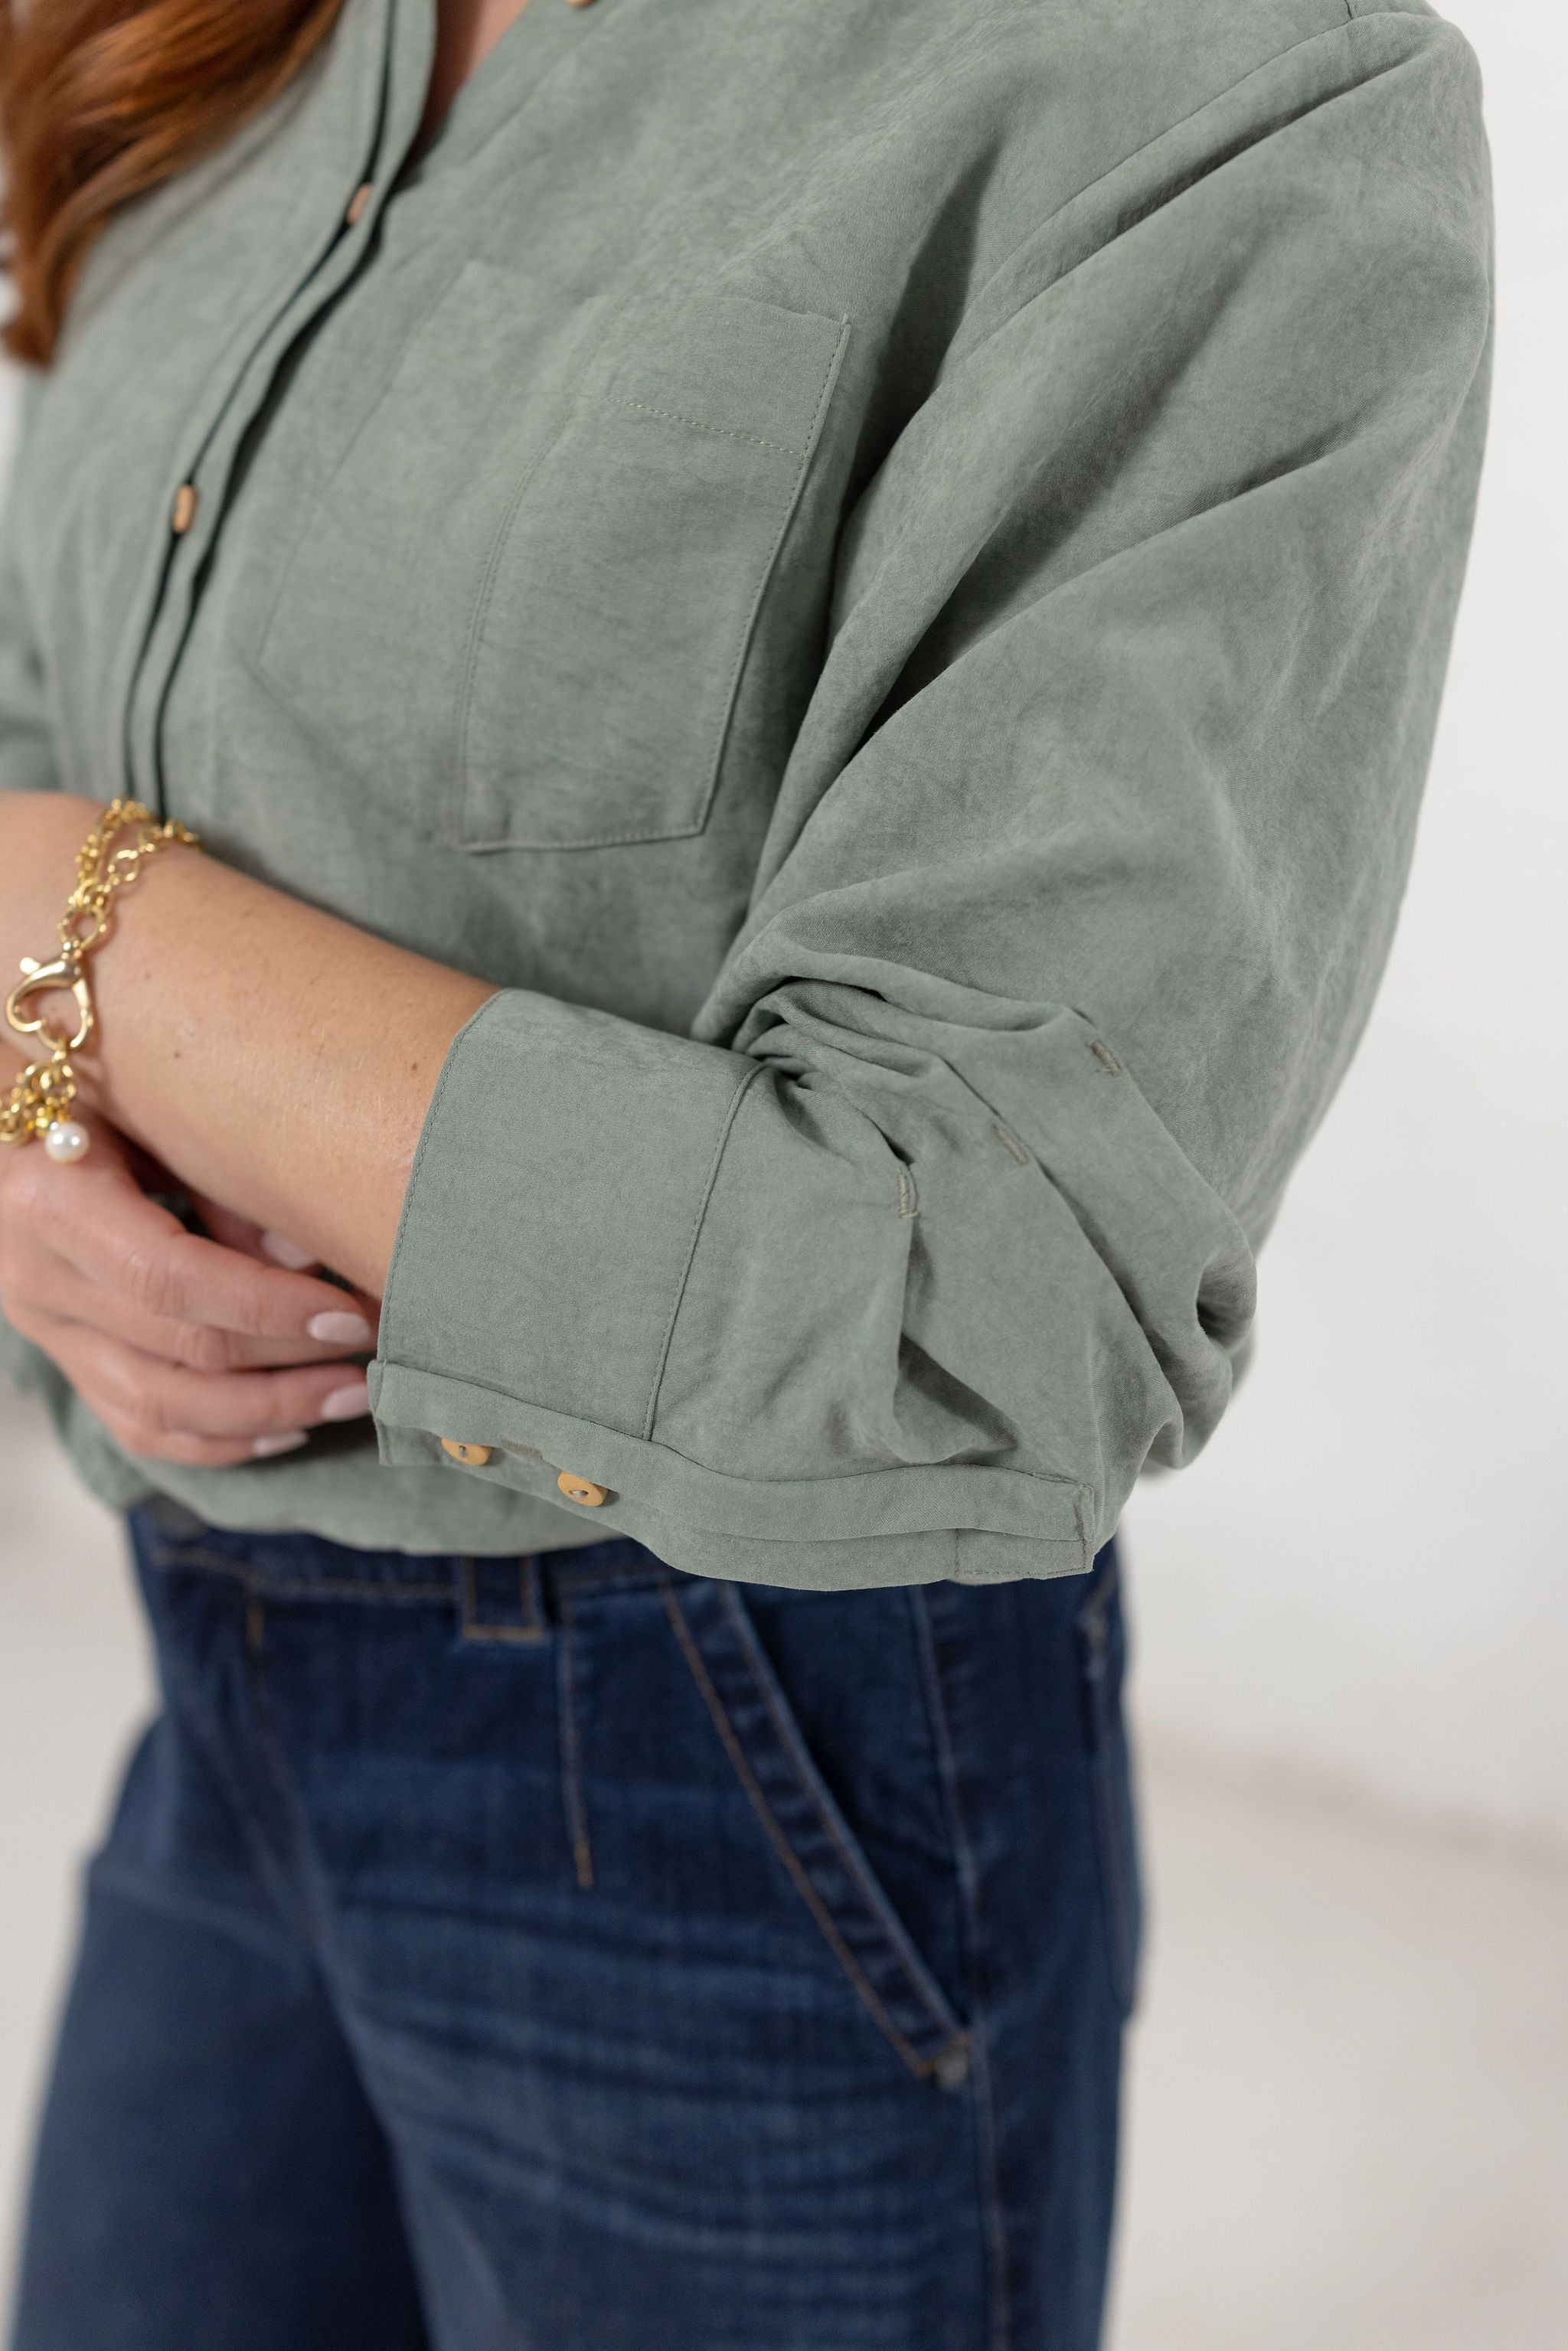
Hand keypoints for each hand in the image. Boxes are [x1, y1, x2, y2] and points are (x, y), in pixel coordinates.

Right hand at [0, 1109, 381, 1466]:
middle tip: (379, 1351)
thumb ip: (218, 1179)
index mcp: (50, 1199)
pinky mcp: (62, 1354)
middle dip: (290, 1361)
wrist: (5, 1117)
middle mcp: (36, 1276)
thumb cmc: (88, 1082)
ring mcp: (46, 1327)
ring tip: (351, 1397)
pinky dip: (216, 1440)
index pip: (169, 1278)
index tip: (351, 1315)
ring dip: (267, 1413)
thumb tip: (307, 1259)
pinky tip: (288, 1429)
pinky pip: (135, 1424)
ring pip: (159, 1408)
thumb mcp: (147, 1104)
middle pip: (177, 1349)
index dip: (265, 1307)